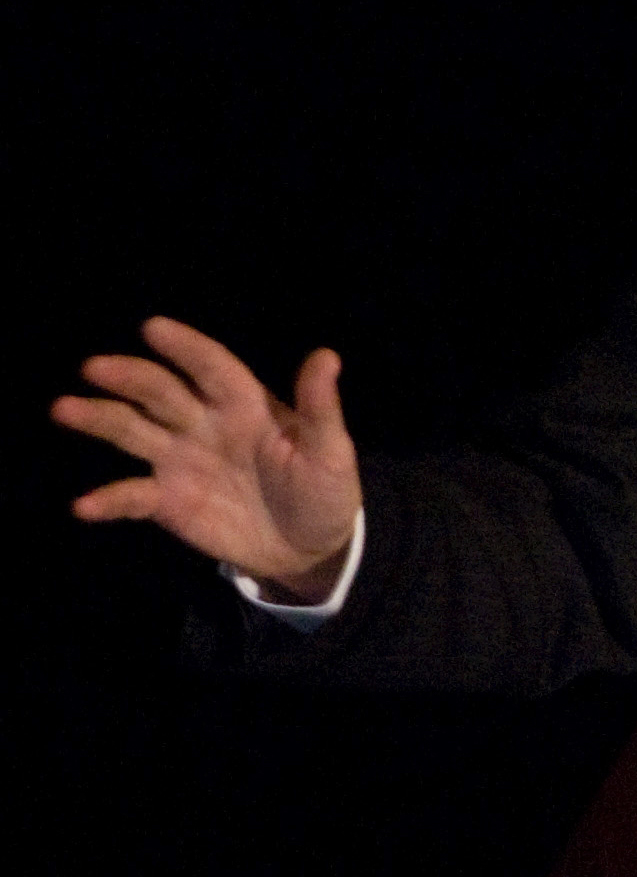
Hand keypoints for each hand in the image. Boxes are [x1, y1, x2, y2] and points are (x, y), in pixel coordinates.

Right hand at [51, 316, 363, 600]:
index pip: (212, 368)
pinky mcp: (169, 502)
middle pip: (162, 392)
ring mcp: (181, 461)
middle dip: (130, 378)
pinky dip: (108, 500)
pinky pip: (132, 497)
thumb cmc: (324, 489)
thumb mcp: (331, 451)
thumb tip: (327, 356)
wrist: (310, 548)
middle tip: (94, 367)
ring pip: (133, 431)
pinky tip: (83, 505)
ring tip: (64, 408)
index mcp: (246, 405)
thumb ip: (320, 408)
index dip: (186, 348)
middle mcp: (205, 425)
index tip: (153, 328)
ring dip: (100, 419)